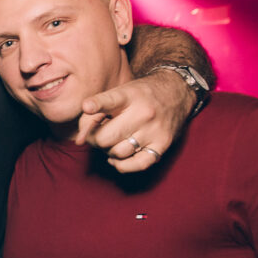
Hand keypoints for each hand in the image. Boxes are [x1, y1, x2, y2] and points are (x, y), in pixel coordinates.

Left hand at [76, 70, 191, 172]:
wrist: (177, 91)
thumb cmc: (139, 95)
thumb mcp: (119, 93)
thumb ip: (95, 112)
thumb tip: (80, 140)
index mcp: (130, 96)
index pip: (110, 100)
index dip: (96, 105)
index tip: (87, 107)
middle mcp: (143, 113)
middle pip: (105, 137)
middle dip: (95, 139)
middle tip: (98, 134)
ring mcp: (154, 130)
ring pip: (118, 153)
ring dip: (108, 151)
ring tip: (112, 141)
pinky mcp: (162, 144)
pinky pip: (137, 165)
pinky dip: (121, 165)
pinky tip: (116, 158)